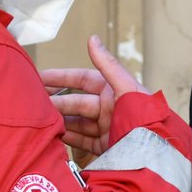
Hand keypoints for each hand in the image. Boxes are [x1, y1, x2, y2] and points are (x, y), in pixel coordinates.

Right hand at [38, 35, 147, 164]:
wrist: (157, 154)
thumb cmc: (145, 117)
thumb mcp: (126, 88)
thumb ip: (107, 65)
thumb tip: (92, 37)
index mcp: (114, 90)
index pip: (82, 80)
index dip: (61, 78)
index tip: (39, 78)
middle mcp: (110, 108)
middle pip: (76, 103)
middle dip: (56, 102)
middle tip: (34, 104)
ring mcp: (107, 128)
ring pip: (77, 122)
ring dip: (60, 121)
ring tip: (39, 121)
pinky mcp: (106, 147)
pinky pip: (82, 141)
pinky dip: (68, 138)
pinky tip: (53, 136)